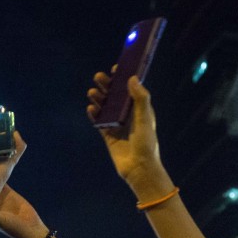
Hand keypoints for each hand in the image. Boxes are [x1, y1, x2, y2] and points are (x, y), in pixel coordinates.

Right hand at [87, 71, 163, 190]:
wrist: (139, 169)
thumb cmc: (146, 144)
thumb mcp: (145, 119)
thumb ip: (140, 99)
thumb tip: (132, 78)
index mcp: (139, 109)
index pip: (130, 89)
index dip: (123, 78)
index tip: (116, 68)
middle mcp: (127, 115)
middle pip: (114, 96)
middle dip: (107, 85)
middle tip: (99, 77)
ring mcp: (117, 125)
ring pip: (105, 107)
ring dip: (99, 98)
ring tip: (92, 92)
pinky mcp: (109, 136)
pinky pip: (99, 122)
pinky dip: (94, 115)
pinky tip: (90, 108)